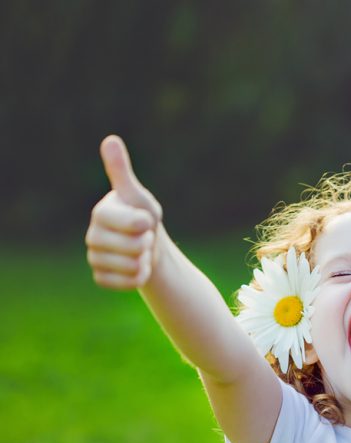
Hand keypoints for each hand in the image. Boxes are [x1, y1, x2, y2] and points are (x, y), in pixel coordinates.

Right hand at [85, 136, 162, 289]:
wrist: (146, 247)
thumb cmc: (143, 217)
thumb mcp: (138, 195)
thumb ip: (122, 172)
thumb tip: (109, 140)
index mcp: (101, 212)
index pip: (132, 223)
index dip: (145, 224)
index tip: (146, 220)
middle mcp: (92, 235)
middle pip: (133, 247)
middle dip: (147, 243)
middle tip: (144, 237)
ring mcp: (94, 257)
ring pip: (130, 266)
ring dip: (144, 260)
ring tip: (140, 251)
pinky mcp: (100, 277)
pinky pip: (126, 282)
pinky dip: (138, 277)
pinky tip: (135, 267)